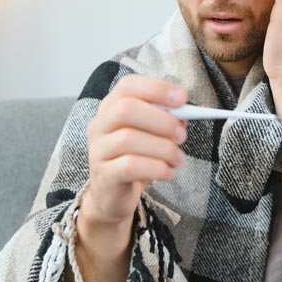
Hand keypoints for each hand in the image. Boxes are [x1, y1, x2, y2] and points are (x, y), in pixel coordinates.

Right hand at [84, 75, 187, 225]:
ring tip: (178, 159)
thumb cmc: (135, 159)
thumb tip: (183, 115)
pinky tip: (167, 172)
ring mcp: (98, 150)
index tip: (182, 98)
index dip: (156, 88)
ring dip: (163, 148)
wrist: (113, 195)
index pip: (128, 86)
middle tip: (182, 135)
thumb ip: (165, 121)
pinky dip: (156, 168)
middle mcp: (100, 125)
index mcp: (111, 107)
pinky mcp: (103, 175)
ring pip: (129, 139)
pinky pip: (130, 166)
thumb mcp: (150, 136)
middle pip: (126, 109)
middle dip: (161, 120)